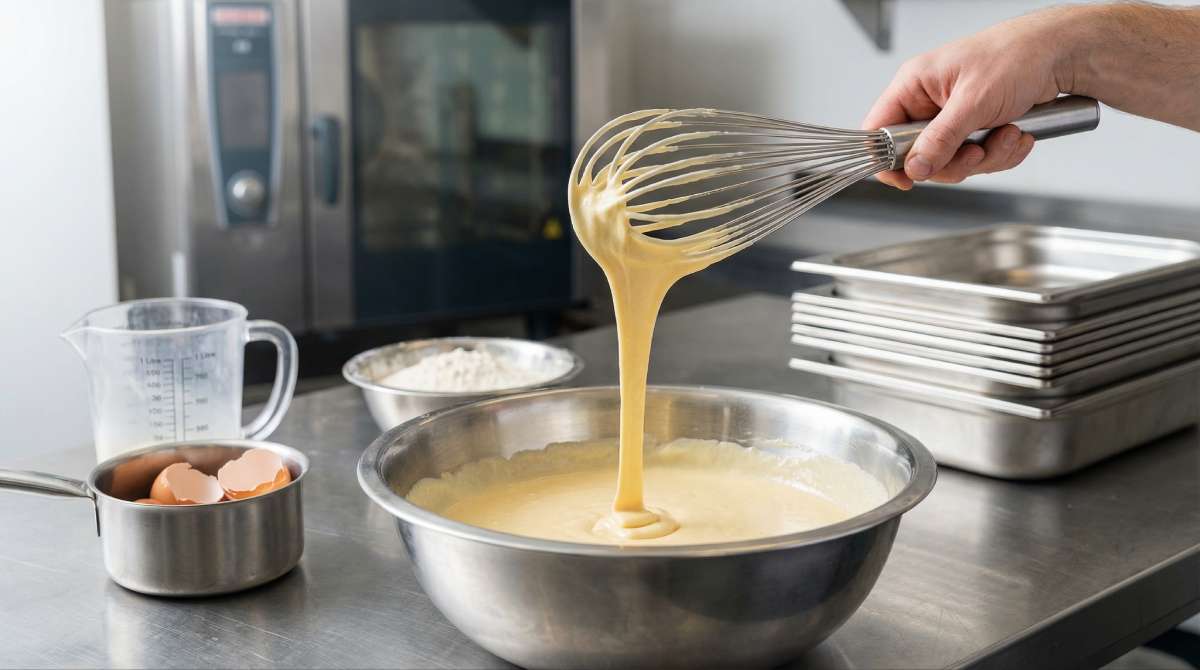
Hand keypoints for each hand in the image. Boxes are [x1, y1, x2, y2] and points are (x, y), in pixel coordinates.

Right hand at [862, 9, 1072, 188]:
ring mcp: (953, 118)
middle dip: (955, 161)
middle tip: (976, 151)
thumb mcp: (973, 101)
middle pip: (919, 156)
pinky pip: (978, 159)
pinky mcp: (976, 129)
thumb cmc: (1016, 56)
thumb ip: (940, 139)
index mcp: (915, 85)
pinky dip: (1001, 154)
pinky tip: (1016, 134)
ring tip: (1008, 134)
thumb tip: (915, 168)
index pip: (880, 129)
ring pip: (952, 162)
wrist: (1060, 55)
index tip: (906, 180)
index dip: (887, 159)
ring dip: (986, 157)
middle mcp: (929, 103)